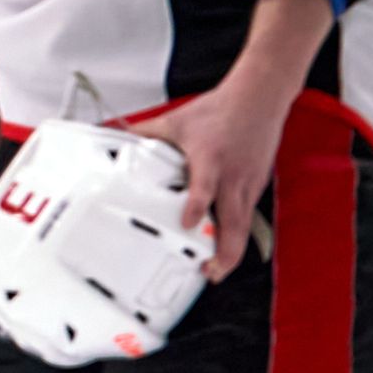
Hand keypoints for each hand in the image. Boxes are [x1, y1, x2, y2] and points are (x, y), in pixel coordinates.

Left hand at [127, 0, 320, 279]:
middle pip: (234, 221)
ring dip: (232, 251)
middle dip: (225, 251)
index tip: (188, 223)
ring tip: (215, 270)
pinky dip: (237, 234)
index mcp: (209, 158)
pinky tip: (224, 248)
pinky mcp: (256, 186)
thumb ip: (145, 132)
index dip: (197, 205)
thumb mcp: (176, 120)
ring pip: (243, 225)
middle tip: (209, 272)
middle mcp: (232, 176)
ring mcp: (248, 183)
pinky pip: (248, 216)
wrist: (259, 100)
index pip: (205, 186)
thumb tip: (113, 132)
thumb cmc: (219, 110)